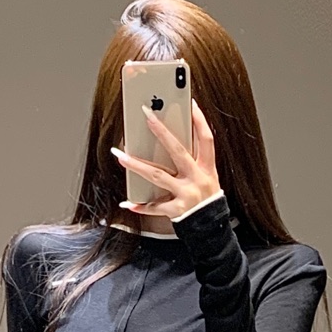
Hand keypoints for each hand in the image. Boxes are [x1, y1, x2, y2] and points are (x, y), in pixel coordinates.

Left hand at [112, 100, 221, 222]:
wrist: (212, 229)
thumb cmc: (207, 199)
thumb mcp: (208, 177)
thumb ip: (194, 160)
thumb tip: (171, 139)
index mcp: (208, 168)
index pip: (206, 139)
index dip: (200, 120)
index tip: (190, 103)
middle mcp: (198, 179)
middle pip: (178, 151)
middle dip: (161, 131)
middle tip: (146, 115)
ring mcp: (187, 195)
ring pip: (158, 176)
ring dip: (136, 165)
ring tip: (119, 155)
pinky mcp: (177, 211)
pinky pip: (155, 207)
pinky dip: (141, 206)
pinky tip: (127, 203)